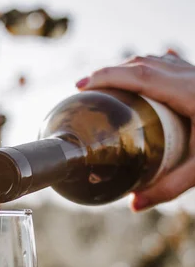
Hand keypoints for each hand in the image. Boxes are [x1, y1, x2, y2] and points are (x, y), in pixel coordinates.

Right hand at [76, 51, 194, 210]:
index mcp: (189, 92)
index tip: (83, 84)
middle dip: (111, 71)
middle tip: (86, 87)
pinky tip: (147, 73)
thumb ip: (168, 187)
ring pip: (157, 60)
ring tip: (109, 84)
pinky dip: (151, 67)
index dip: (109, 76)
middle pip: (144, 63)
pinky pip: (172, 64)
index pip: (141, 75)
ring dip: (129, 68)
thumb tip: (134, 205)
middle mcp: (193, 76)